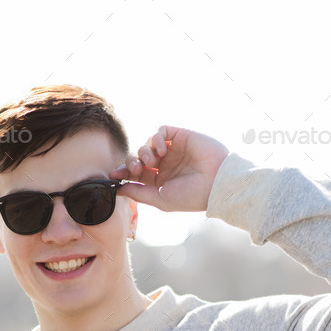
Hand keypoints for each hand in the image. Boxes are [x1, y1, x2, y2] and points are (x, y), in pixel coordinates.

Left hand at [110, 125, 228, 212]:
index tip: (114, 174)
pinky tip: (162, 150)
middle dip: (131, 161)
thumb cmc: (191, 196)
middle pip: (137, 157)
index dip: (123, 172)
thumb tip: (118, 189)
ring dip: (143, 151)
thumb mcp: (160, 199)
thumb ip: (138, 193)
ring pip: (146, 143)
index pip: (136, 174)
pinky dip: (155, 138)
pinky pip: (160, 130)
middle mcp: (165, 165)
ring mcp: (172, 150)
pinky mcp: (180, 136)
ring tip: (154, 161)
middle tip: (136, 168)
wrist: (216, 183)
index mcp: (160, 182)